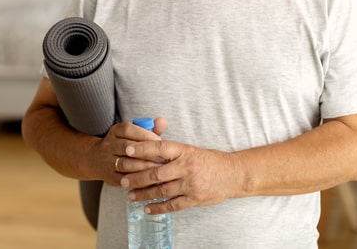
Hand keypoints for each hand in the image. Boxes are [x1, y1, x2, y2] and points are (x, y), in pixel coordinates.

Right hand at [94, 119, 166, 186]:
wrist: (97, 159)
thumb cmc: (124, 144)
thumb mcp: (133, 134)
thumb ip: (149, 128)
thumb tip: (162, 121)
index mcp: (115, 131)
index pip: (127, 130)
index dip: (144, 135)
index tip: (159, 141)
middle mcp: (109, 145)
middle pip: (126, 147)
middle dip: (146, 153)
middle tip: (162, 157)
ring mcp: (107, 161)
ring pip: (125, 164)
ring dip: (143, 167)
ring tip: (158, 169)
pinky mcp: (109, 177)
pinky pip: (124, 179)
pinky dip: (137, 180)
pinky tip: (149, 180)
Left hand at [119, 140, 242, 213]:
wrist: (234, 174)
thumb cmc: (209, 160)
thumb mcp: (191, 149)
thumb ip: (171, 151)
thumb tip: (148, 148)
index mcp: (184, 151)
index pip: (159, 148)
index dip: (142, 148)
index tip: (128, 150)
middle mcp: (186, 167)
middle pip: (156, 172)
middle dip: (136, 176)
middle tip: (122, 179)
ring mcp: (190, 184)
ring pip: (161, 190)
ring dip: (143, 194)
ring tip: (130, 195)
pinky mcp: (194, 199)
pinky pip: (172, 205)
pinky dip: (158, 208)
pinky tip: (146, 208)